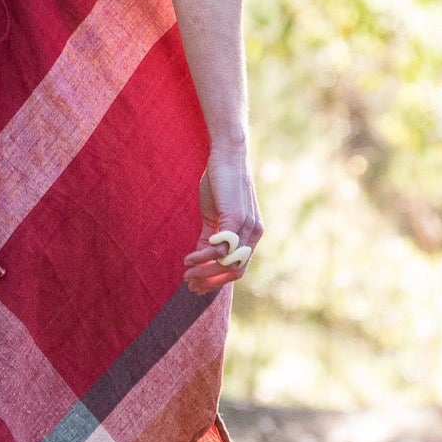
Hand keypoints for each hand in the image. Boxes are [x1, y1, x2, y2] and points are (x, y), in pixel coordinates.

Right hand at [184, 144, 262, 294]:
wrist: (227, 155)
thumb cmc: (220, 183)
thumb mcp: (215, 215)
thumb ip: (211, 237)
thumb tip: (199, 258)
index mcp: (251, 234)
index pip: (238, 269)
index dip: (217, 282)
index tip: (196, 287)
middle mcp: (254, 233)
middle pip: (236, 272)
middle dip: (211, 282)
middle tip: (189, 285)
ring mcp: (247, 227)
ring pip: (228, 263)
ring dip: (205, 273)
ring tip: (186, 274)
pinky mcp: (236, 218)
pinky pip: (221, 247)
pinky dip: (203, 257)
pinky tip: (189, 259)